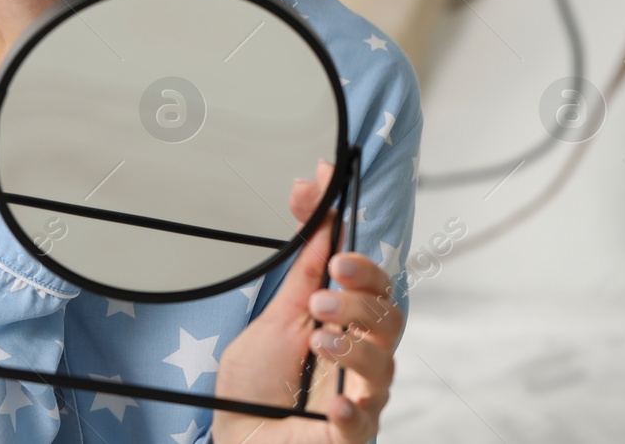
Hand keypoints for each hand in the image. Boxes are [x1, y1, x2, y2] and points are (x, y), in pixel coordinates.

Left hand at [210, 160, 402, 443]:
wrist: (236, 440)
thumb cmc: (256, 387)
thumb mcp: (272, 317)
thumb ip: (299, 269)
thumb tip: (314, 204)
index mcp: (344, 327)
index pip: (373, 287)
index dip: (363, 262)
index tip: (338, 255)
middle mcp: (358, 361)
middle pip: (389, 321)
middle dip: (360, 302)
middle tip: (320, 299)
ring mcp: (357, 400)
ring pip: (384, 367)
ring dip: (353, 347)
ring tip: (318, 339)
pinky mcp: (347, 436)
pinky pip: (364, 423)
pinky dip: (351, 411)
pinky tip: (333, 403)